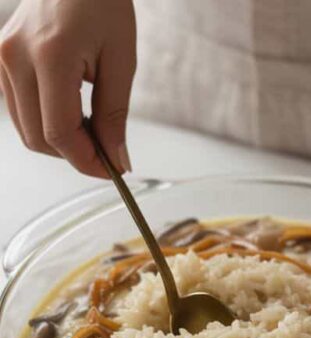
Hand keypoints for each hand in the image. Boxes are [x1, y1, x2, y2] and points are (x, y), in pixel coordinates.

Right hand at [0, 0, 135, 176]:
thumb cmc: (103, 5)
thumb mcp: (121, 59)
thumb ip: (115, 113)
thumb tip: (117, 158)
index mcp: (48, 56)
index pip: (58, 132)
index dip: (86, 160)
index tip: (114, 171)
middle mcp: (14, 58)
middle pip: (37, 137)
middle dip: (75, 154)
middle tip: (110, 154)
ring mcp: (0, 58)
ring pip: (25, 127)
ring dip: (60, 141)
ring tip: (95, 130)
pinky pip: (19, 108)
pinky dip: (45, 121)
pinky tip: (74, 113)